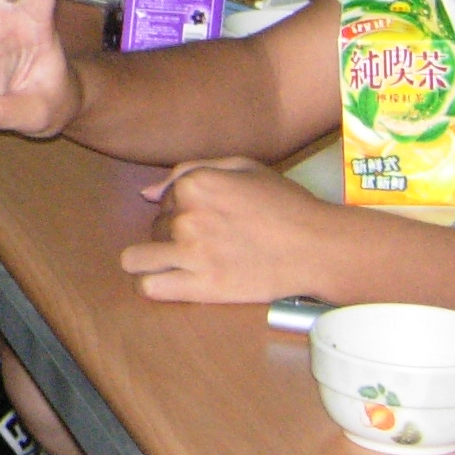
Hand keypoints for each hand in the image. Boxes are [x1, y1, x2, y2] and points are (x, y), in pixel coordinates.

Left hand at [120, 158, 339, 304]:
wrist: (319, 246)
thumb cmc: (286, 205)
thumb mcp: (243, 167)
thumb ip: (191, 170)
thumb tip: (148, 192)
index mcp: (194, 183)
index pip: (162, 200)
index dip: (181, 210)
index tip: (208, 220)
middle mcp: (186, 216)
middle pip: (153, 229)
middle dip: (171, 235)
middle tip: (205, 243)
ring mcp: (191, 252)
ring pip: (135, 259)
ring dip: (152, 260)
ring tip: (177, 264)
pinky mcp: (202, 286)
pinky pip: (149, 287)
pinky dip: (153, 285)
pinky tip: (172, 282)